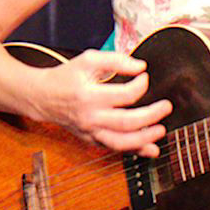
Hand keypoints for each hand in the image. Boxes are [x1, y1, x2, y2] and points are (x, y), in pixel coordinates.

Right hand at [38, 49, 171, 153]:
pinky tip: (150, 148)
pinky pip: (115, 148)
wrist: (42, 97)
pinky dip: (134, 150)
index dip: (141, 85)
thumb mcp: (88, 60)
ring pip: (121, 142)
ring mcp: (90, 132)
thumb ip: (115, 60)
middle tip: (166, 107)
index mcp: (89, 96)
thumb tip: (140, 66)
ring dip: (145, 139)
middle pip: (127, 122)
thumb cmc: (65, 77)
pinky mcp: (91, 140)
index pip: (124, 95)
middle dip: (151, 116)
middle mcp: (90, 117)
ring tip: (161, 131)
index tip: (145, 77)